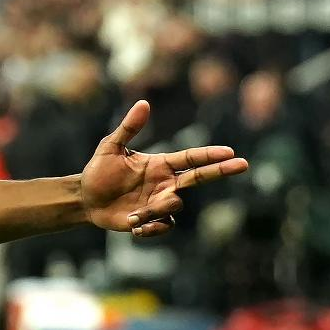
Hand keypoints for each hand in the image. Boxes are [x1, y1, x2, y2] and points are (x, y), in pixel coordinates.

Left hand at [79, 100, 248, 237]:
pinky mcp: (152, 219)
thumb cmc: (98, 171)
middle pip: (200, 177)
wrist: (87, 198)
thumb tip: (143, 103)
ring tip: (132, 215)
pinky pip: (165, 225)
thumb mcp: (110, 146)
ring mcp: (160, 201)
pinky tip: (134, 225)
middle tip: (243, 165)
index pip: (191, 157)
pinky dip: (152, 227)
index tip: (229, 152)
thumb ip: (129, 127)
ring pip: (175, 206)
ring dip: (155, 211)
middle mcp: (166, 182)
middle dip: (221, 171)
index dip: (210, 155)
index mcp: (160, 164)